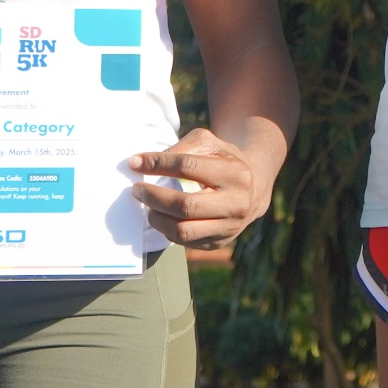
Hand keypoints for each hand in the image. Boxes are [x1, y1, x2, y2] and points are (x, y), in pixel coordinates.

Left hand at [128, 128, 263, 250]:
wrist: (253, 188)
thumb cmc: (223, 161)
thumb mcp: (209, 144)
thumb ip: (180, 149)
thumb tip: (142, 164)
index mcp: (235, 173)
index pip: (188, 166)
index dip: (157, 164)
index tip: (134, 163)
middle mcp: (236, 203)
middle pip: (185, 205)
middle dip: (153, 197)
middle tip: (137, 190)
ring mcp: (229, 227)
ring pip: (182, 230)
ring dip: (157, 218)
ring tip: (148, 207)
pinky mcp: (219, 243)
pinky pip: (185, 242)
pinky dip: (167, 230)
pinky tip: (163, 217)